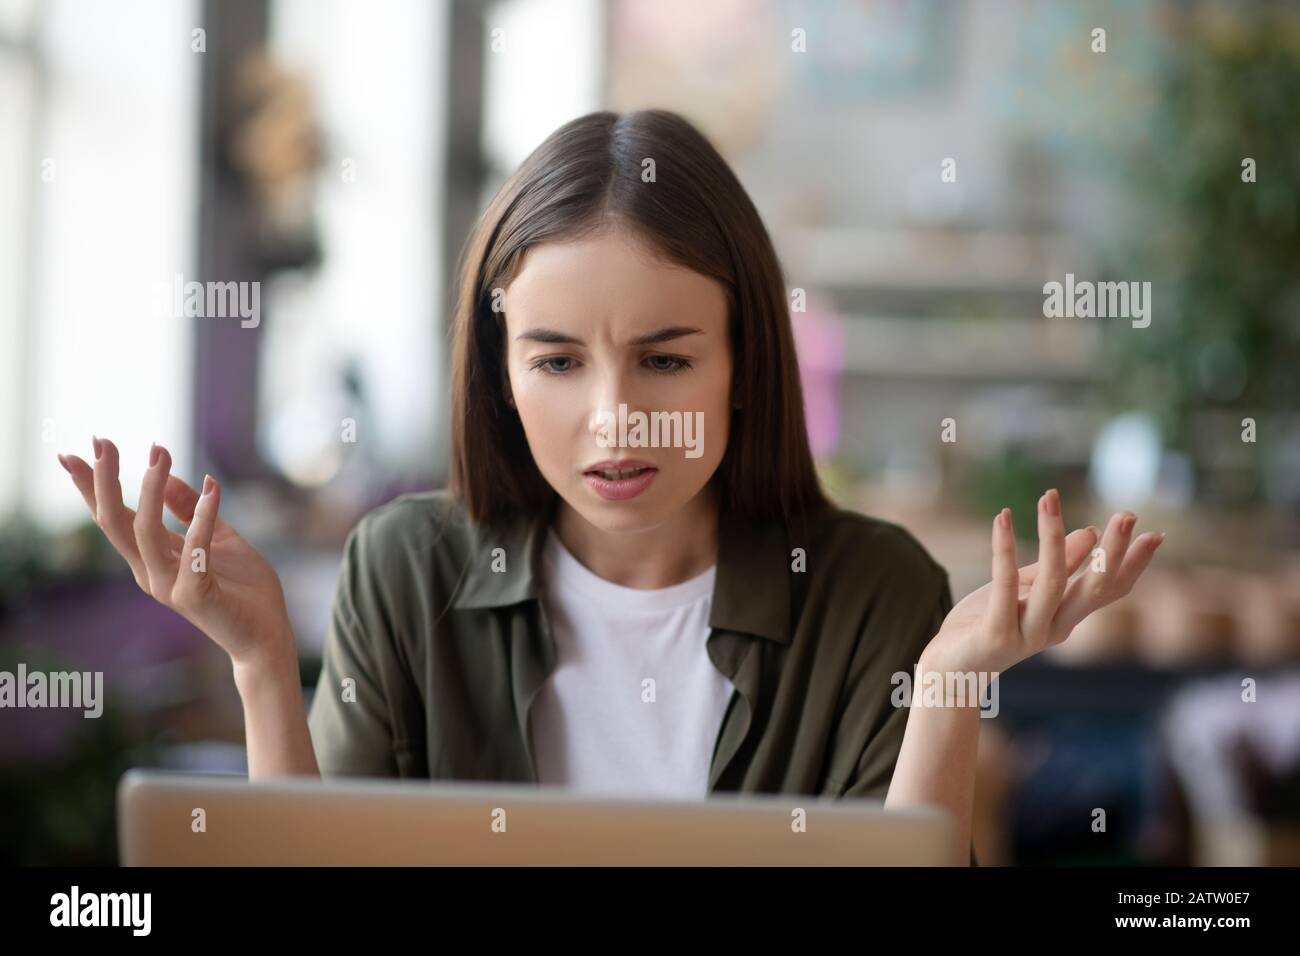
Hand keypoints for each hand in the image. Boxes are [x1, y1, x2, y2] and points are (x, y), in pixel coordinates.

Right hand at [58, 437, 293, 667]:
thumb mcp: (219, 538)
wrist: (266, 635)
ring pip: (144, 532)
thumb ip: (193, 511)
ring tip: (159, 453)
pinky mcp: (196, 595)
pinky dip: (200, 518)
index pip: (113, 517)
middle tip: (101, 441)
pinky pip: (194, 550)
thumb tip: (174, 475)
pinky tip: (212, 489)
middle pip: (114, 522)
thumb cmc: (243, 589)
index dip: (93, 485)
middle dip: (103, 481)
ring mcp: (169, 586)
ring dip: (150, 489)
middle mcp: (151, 572)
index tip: (80, 448)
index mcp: (152, 559)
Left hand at [922, 489, 1163, 676]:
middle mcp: (1054, 628)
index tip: (1156, 534)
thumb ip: (1056, 565)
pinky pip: (1004, 584)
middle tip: (1127, 514)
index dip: (1132, 565)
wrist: (948, 670)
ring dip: (1053, 536)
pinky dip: (1003, 548)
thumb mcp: (1025, 590)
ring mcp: (1027, 633)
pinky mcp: (995, 634)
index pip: (1109, 591)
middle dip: (1112, 551)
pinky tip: (1002, 517)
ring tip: (1050, 497)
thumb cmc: (985, 624)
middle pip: (1093, 588)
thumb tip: (1091, 532)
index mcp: (1066, 617)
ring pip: (1052, 582)